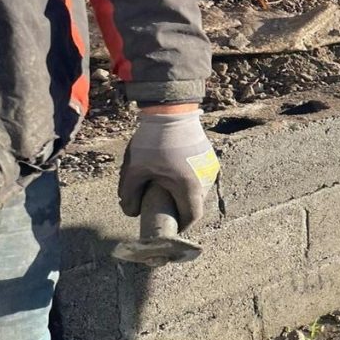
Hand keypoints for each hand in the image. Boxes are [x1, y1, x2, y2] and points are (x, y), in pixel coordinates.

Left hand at [118, 108, 219, 230]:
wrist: (170, 111)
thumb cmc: (153, 142)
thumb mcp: (134, 170)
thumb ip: (129, 195)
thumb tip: (130, 212)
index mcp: (189, 189)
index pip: (191, 217)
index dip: (181, 226)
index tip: (171, 227)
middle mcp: (204, 180)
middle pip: (195, 203)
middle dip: (180, 207)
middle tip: (163, 205)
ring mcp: (209, 167)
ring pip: (198, 189)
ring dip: (185, 192)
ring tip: (167, 186)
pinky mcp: (209, 156)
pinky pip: (200, 175)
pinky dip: (189, 178)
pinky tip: (174, 171)